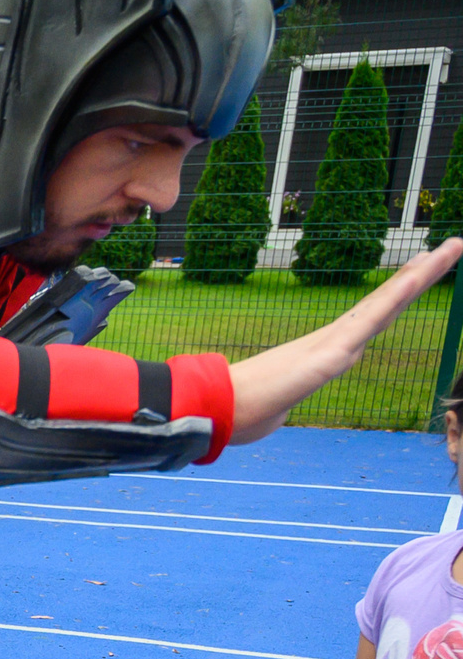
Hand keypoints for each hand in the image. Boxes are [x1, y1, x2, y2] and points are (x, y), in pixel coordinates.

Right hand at [230, 238, 462, 441]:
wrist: (219, 411)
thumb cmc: (240, 412)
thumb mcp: (273, 409)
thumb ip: (281, 404)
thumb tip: (272, 412)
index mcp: (325, 352)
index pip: (371, 319)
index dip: (396, 294)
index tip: (419, 270)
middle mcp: (334, 341)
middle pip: (387, 303)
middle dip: (421, 275)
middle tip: (452, 246)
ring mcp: (334, 344)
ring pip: (386, 304)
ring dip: (420, 277)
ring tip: (450, 250)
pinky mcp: (331, 354)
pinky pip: (371, 320)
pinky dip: (395, 296)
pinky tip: (416, 276)